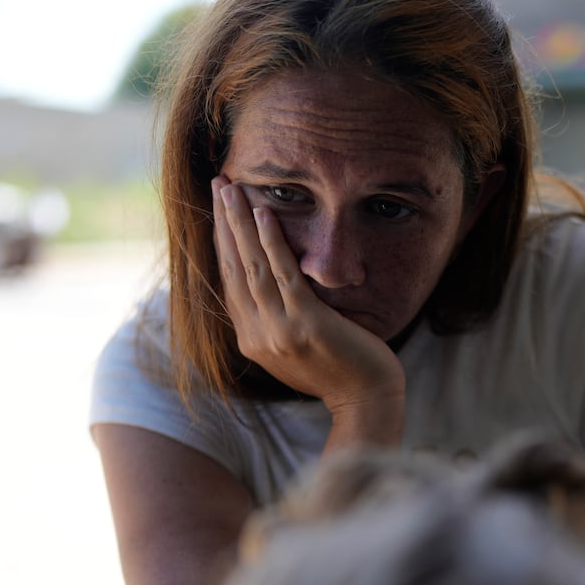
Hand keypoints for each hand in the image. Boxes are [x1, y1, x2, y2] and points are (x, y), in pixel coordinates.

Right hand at [212, 178, 404, 432]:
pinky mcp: (305, 324)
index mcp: (252, 339)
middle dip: (223, 222)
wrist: (366, 401)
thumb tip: (270, 289)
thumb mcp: (297, 348)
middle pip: (232, 268)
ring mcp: (278, 331)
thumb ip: (278, 322)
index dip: (221, 241)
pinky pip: (282, 276)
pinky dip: (271, 243)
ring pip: (251, 266)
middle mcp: (257, 335)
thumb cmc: (340, 371)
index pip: (229, 281)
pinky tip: (263, 214)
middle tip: (218, 183)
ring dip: (239, 223)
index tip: (218, 208)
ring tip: (231, 188)